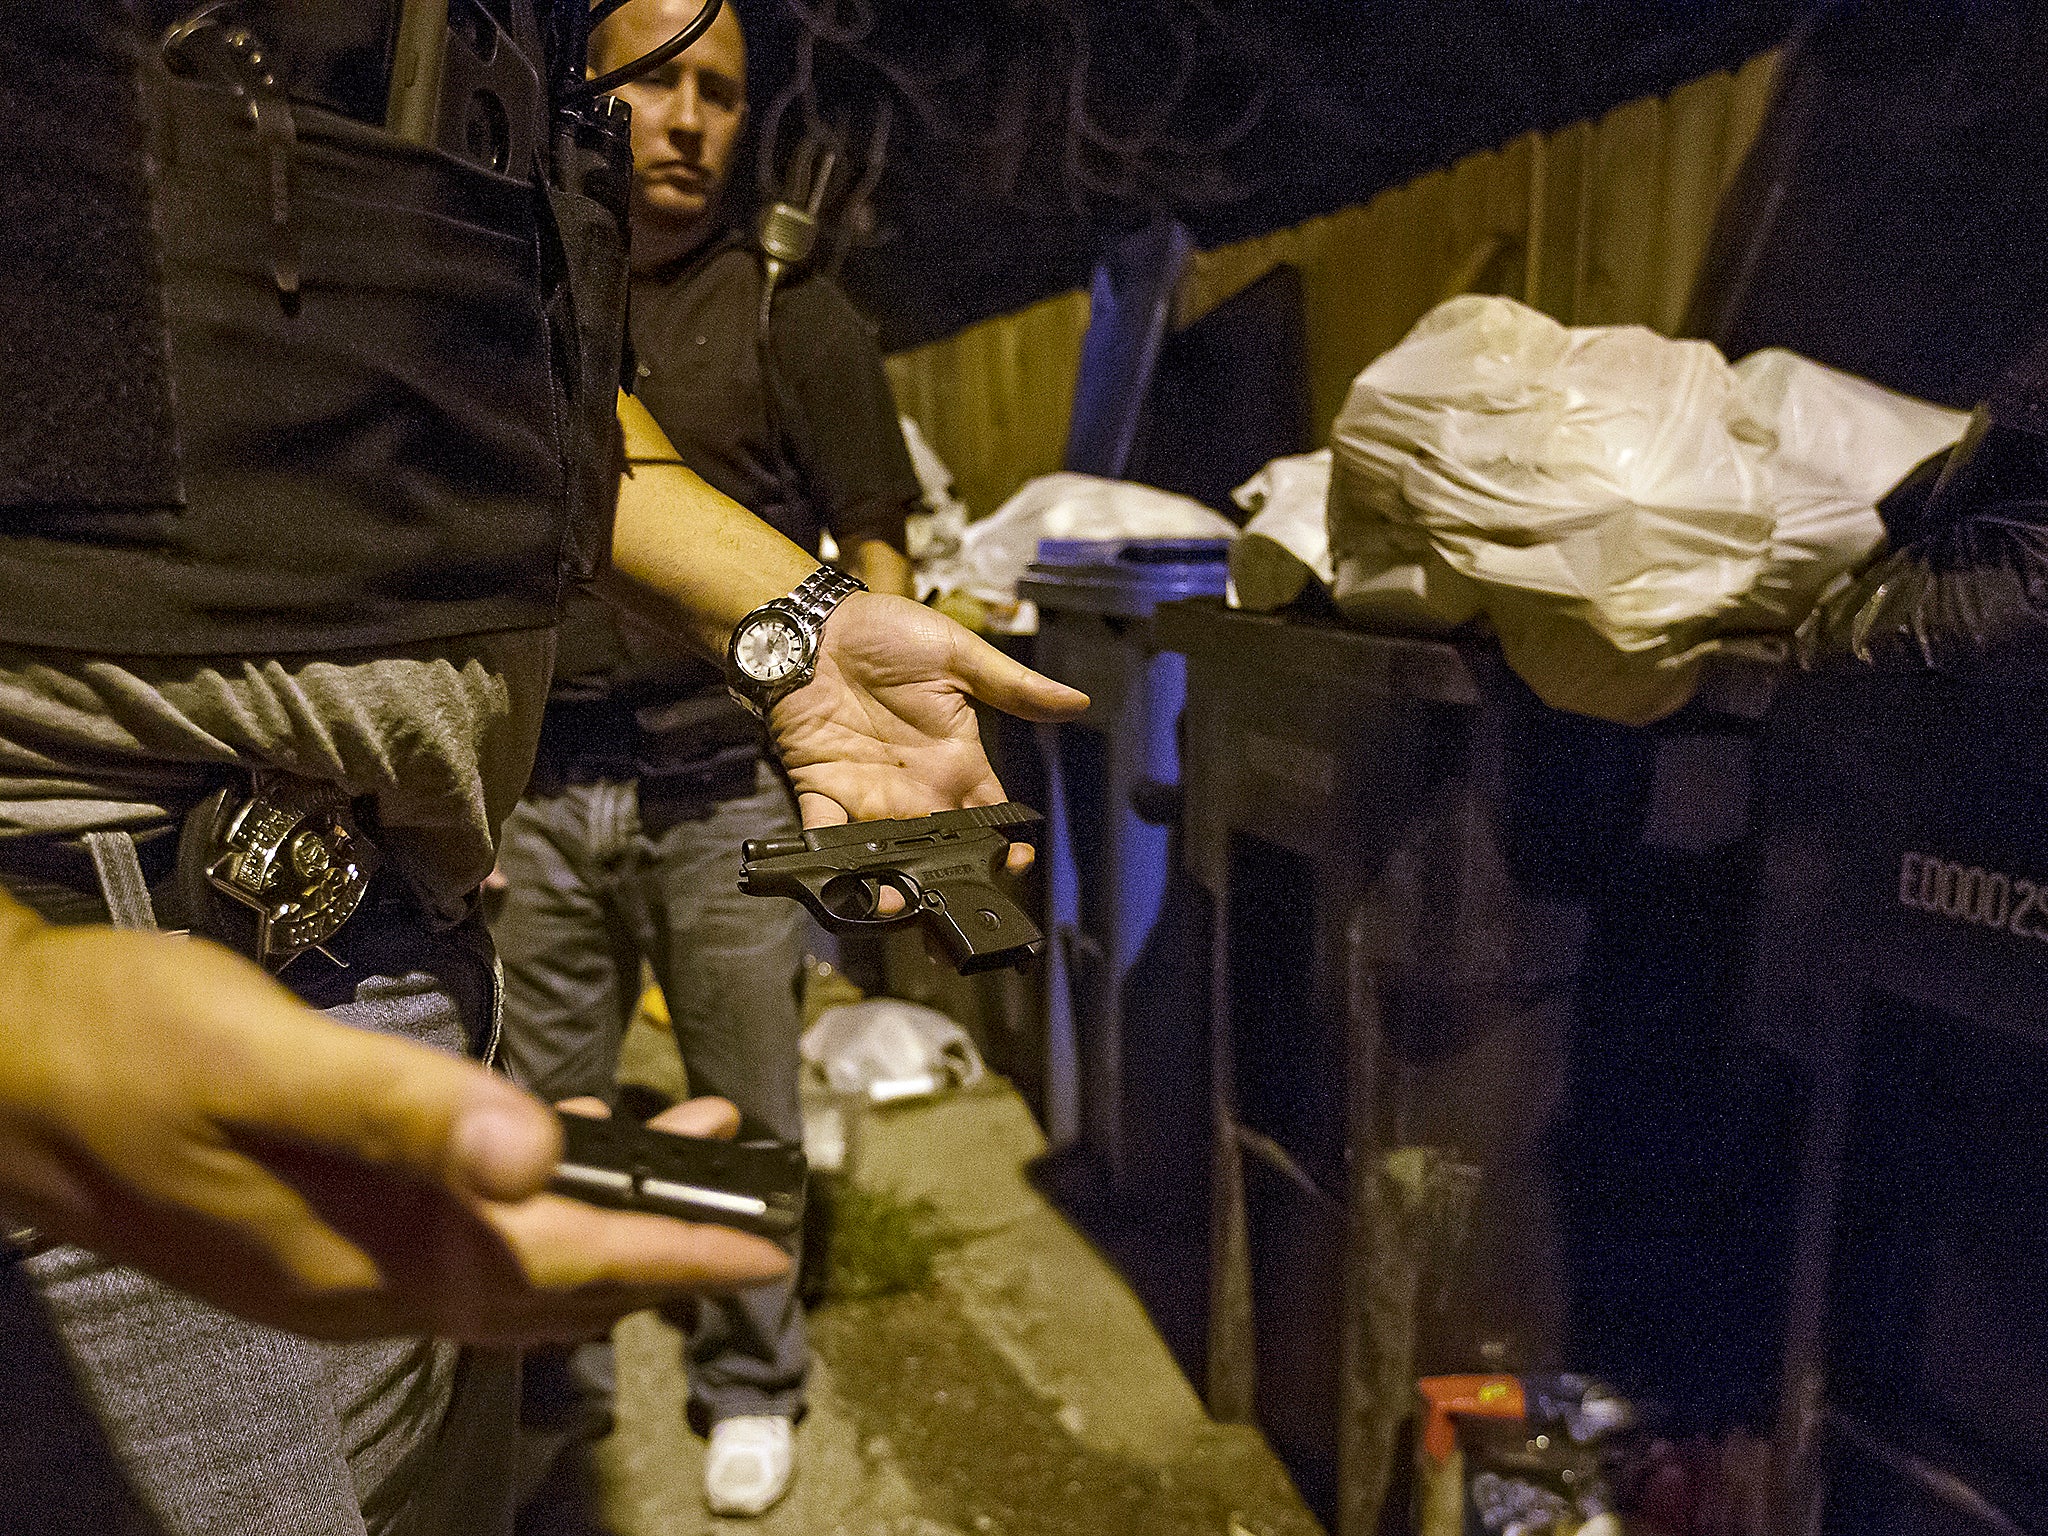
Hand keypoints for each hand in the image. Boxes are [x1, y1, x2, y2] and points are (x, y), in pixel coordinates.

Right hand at [0, 910, 786, 1342]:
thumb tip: (543, 1153)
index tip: (769, 1252)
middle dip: (661, 1251)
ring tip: (681, 1157)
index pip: (562, 1271)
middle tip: (747, 1201)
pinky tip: (543, 1154)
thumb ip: (409, 1110)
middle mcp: (364, 1286)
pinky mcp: (316, 1228)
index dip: (675, 1257)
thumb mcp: (269, 1066)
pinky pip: (457, 1241)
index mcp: (369, 1259)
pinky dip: (526, 1206)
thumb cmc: (117, 1052)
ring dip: (602, 1229)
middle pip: (551, 1290)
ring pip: (508, 1269)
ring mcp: (337, 1266)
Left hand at [769, 592, 1087, 874]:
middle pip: (941, 851)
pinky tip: (843, 876)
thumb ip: (1013, 686)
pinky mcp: (823, 789)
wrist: (820, 623)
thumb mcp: (958, 655)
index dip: (1004, 847)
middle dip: (952, 881)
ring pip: (888, 854)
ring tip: (901, 902)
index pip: (990, 818)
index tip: (1015, 862)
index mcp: (955, 760)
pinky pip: (826, 834)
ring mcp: (869, 792)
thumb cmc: (888, 631)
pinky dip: (831, 859)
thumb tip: (1077, 701)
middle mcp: (917, 787)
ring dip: (893, 883)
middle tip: (959, 905)